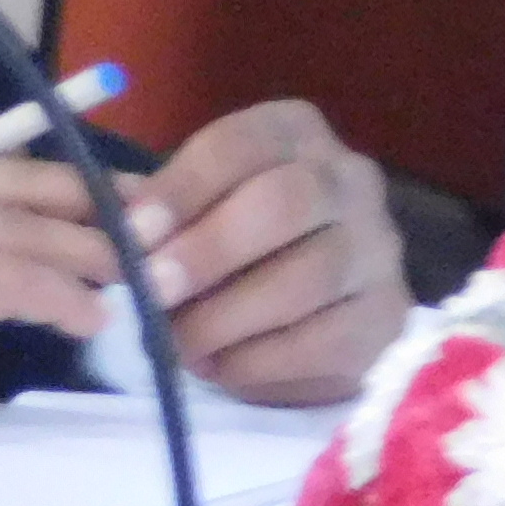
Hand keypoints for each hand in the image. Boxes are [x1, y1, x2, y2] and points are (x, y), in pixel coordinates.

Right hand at [0, 86, 127, 452]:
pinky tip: (86, 317)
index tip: (55, 165)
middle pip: (8, 174)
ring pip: (21, 228)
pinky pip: (6, 285)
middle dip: (82, 194)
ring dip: (88, 251)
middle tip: (138, 213)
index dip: (13, 136)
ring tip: (131, 274)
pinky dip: (58, 297)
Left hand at [124, 98, 411, 404]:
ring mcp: (378, 248)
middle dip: (209, 250)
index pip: (240, 145)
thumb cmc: (237, 252)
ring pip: (308, 277)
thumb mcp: (198, 214)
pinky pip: (322, 342)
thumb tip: (117, 238)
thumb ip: (161, 217)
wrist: (319, 310)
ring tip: (176, 344)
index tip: (131, 234)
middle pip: (286, 201)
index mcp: (296, 136)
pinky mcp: (387, 316)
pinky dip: (257, 362)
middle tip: (152, 292)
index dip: (182, 188)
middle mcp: (350, 180)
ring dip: (227, 317)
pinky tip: (220, 369)